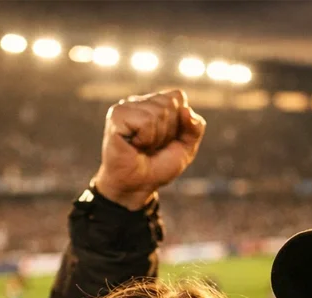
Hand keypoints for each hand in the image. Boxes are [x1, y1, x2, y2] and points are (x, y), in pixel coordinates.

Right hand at [92, 89, 205, 210]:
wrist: (138, 187)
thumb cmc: (158, 167)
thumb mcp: (186, 148)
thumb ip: (195, 127)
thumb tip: (186, 109)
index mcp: (154, 103)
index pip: (178, 96)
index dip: (179, 123)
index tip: (165, 140)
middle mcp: (139, 101)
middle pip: (170, 104)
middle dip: (167, 132)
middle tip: (152, 146)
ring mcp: (125, 107)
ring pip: (159, 112)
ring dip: (156, 138)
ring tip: (142, 147)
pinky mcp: (116, 116)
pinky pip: (146, 121)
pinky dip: (146, 139)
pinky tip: (134, 145)